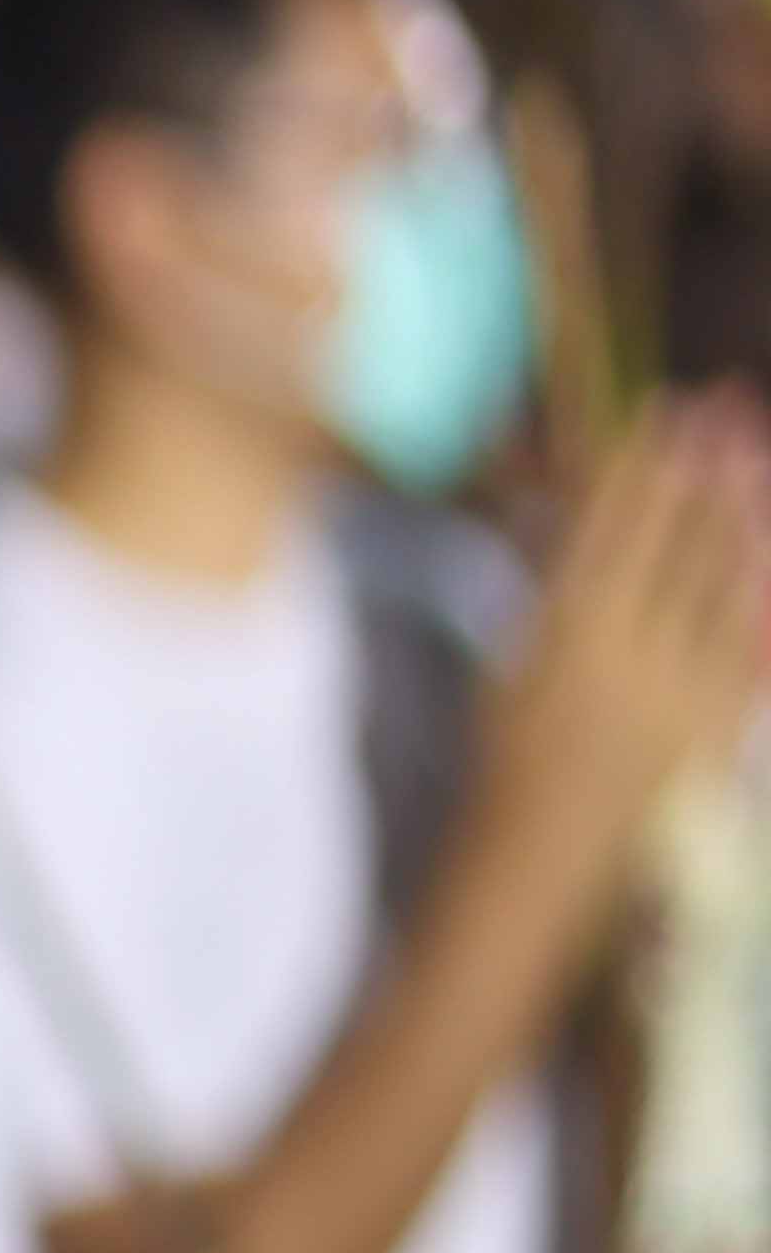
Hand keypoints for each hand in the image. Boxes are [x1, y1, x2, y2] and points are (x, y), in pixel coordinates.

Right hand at [490, 388, 770, 867]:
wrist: (546, 842)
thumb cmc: (508, 750)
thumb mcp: (510, 659)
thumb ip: (549, 589)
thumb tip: (574, 519)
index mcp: (569, 629)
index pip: (614, 526)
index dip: (643, 466)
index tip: (662, 414)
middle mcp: (634, 648)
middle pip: (679, 540)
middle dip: (707, 472)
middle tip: (728, 410)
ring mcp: (687, 682)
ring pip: (727, 581)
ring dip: (745, 514)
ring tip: (757, 459)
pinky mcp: (722, 716)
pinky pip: (752, 643)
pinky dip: (761, 595)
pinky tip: (769, 556)